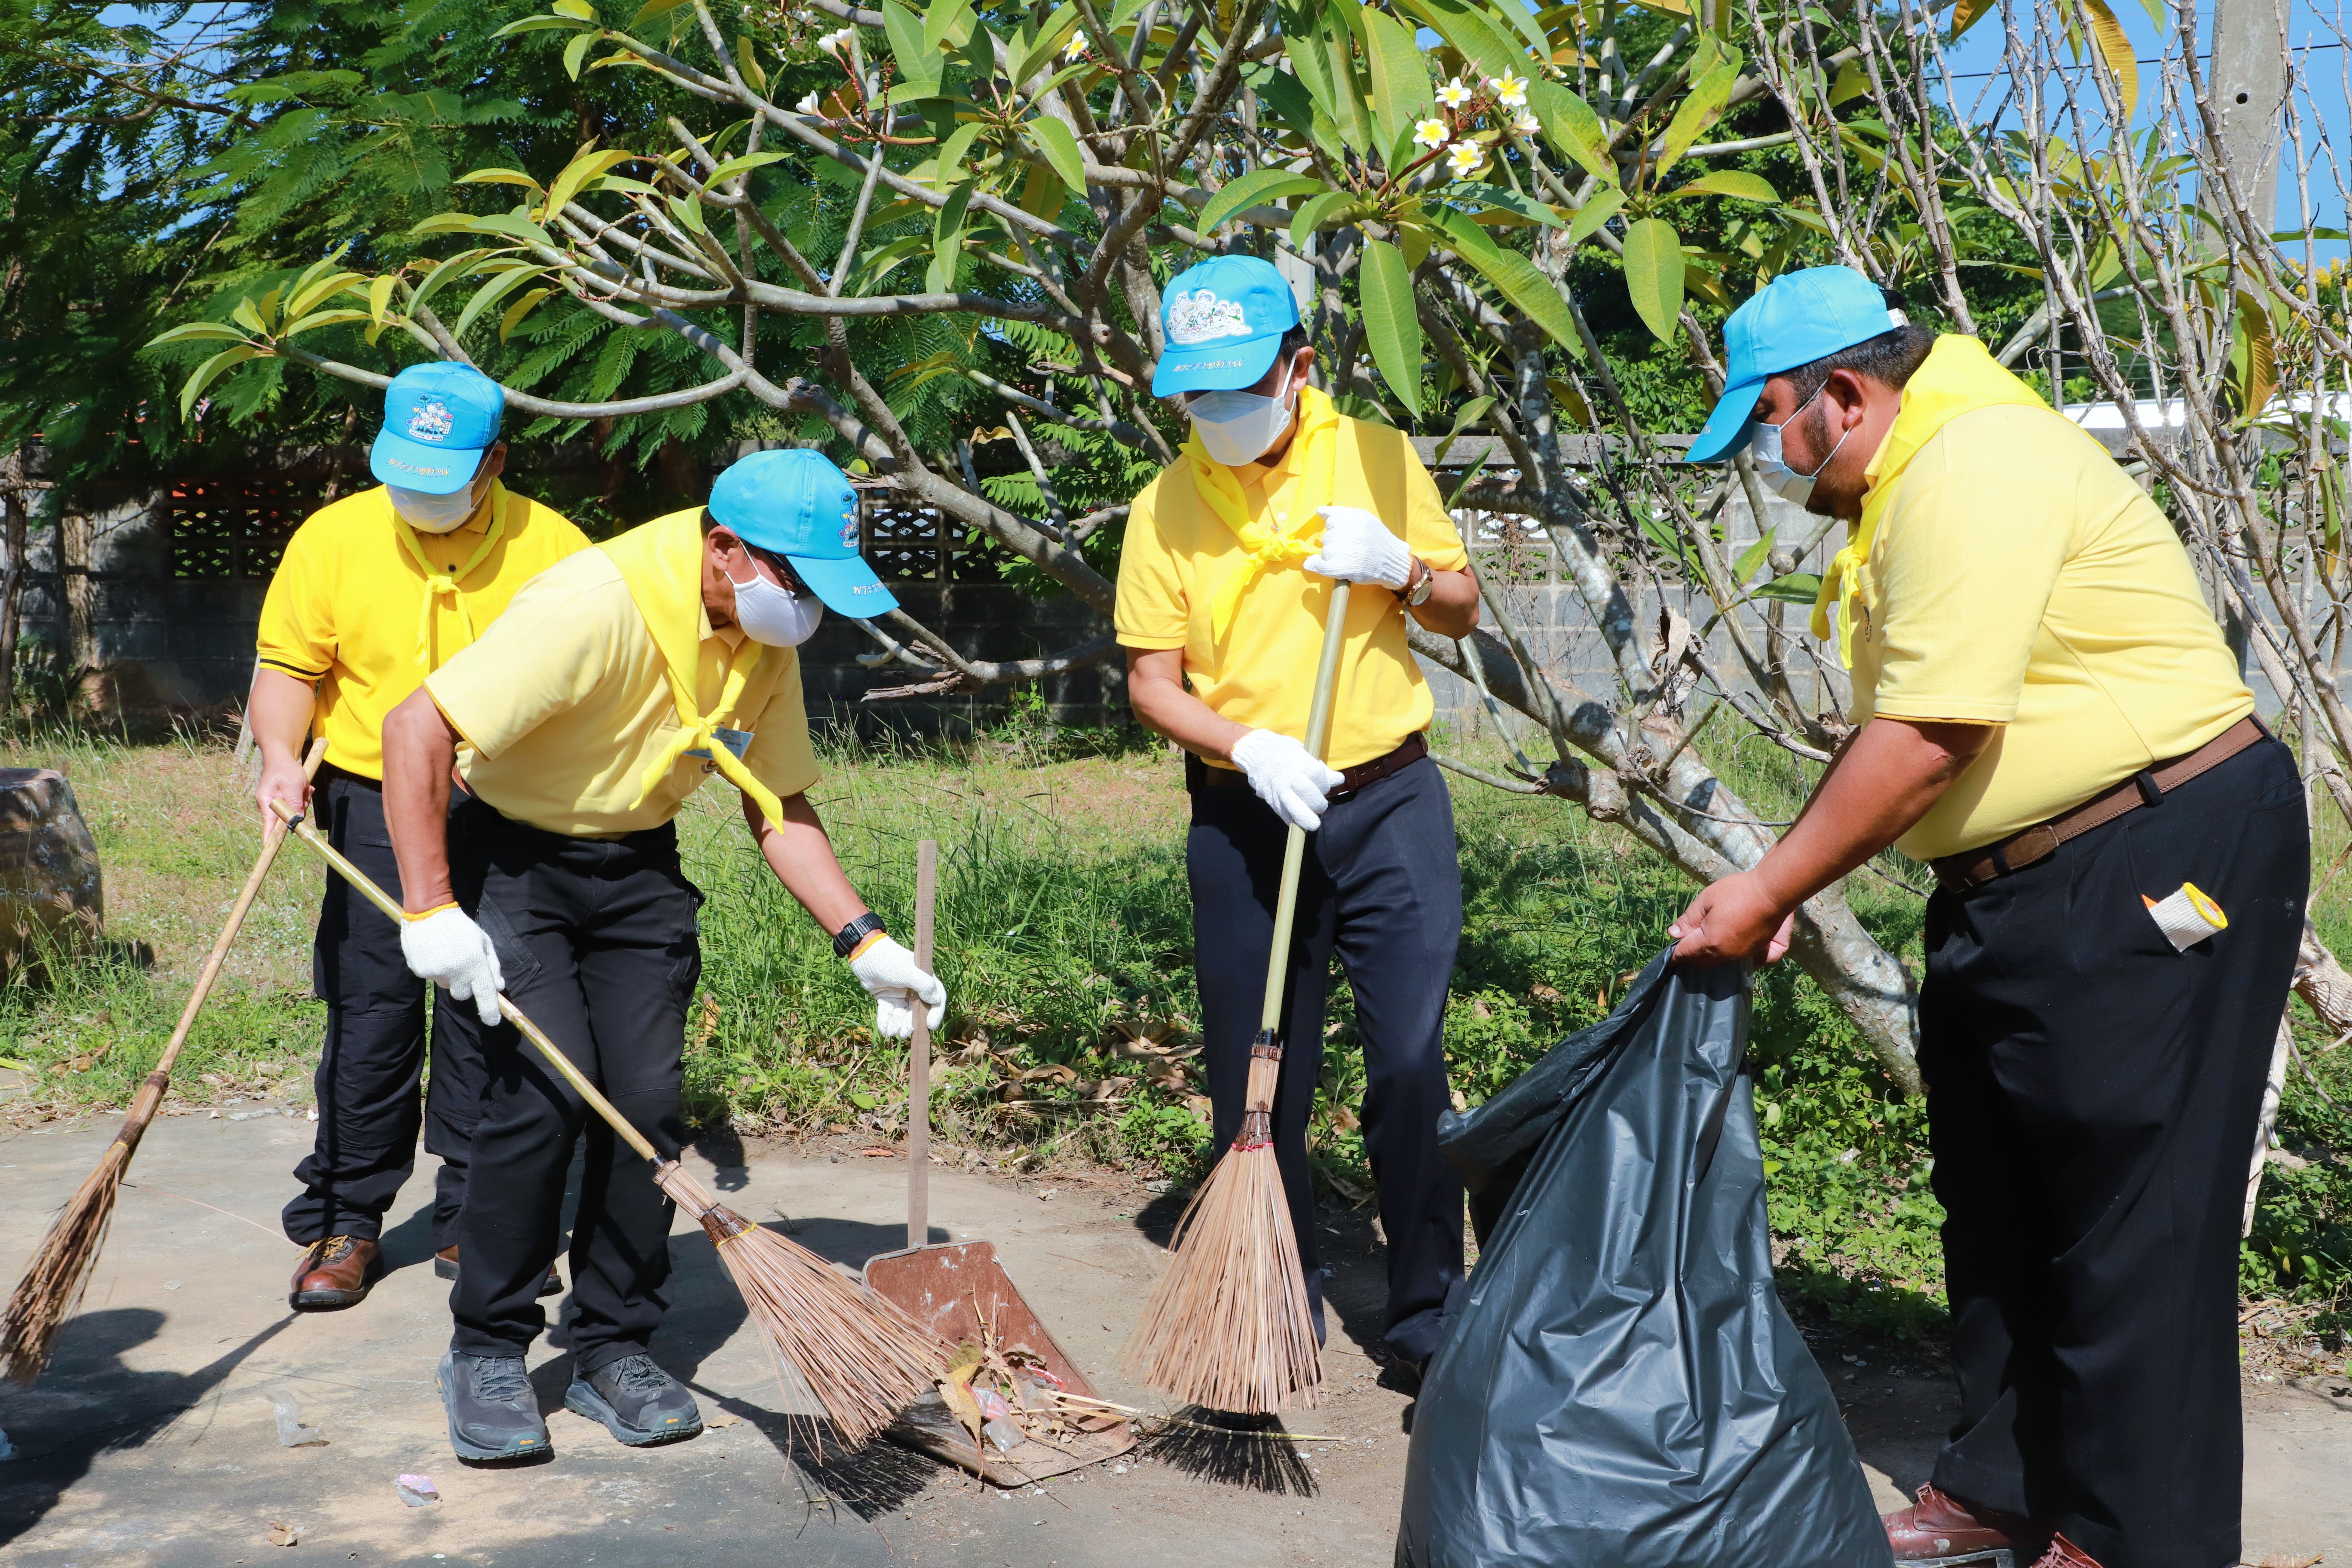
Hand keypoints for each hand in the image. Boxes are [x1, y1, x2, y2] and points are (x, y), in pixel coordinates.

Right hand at [257, 754, 312, 833]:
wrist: (282, 756)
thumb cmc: (285, 768)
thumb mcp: (292, 784)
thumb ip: (294, 802)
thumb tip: (296, 819)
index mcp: (266, 802)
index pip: (268, 825)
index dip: (270, 838)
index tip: (269, 850)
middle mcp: (269, 805)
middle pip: (287, 818)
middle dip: (299, 808)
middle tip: (303, 793)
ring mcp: (277, 803)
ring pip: (295, 811)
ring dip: (303, 800)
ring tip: (303, 787)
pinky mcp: (285, 800)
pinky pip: (297, 804)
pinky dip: (303, 796)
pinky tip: (304, 787)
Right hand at [400, 905, 506, 1025]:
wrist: (429, 912)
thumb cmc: (461, 927)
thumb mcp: (484, 942)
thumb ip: (493, 965)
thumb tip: (499, 986)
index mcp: (475, 964)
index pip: (485, 994)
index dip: (490, 1011)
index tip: (493, 1022)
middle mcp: (456, 972)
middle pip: (463, 995)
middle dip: (465, 986)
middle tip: (463, 967)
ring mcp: (436, 973)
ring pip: (447, 986)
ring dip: (450, 977)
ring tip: (447, 956)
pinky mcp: (420, 971)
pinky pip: (432, 978)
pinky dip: (435, 970)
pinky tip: (434, 954)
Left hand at [849, 935, 946, 1038]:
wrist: (865, 955)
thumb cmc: (889, 960)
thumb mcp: (909, 972)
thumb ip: (925, 985)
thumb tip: (936, 1000)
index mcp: (924, 979)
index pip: (936, 998)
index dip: (936, 1013)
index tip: (930, 1026)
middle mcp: (914, 988)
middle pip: (917, 1011)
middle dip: (911, 1023)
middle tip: (904, 1033)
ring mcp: (900, 993)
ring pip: (902, 1014)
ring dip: (897, 1024)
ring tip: (891, 1031)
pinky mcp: (886, 997)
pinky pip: (889, 1012)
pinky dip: (886, 1021)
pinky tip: (884, 1029)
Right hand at [1229, 728, 1345, 831]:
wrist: (1256, 754)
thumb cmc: (1284, 751)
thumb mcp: (1303, 751)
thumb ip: (1321, 768)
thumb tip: (1339, 780)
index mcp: (1296, 759)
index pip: (1317, 774)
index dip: (1325, 784)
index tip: (1326, 786)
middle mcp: (1287, 776)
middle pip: (1307, 793)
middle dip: (1319, 803)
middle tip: (1321, 806)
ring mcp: (1277, 790)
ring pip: (1295, 809)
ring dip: (1307, 819)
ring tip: (1313, 821)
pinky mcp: (1270, 800)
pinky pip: (1284, 816)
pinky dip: (1294, 821)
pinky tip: (1299, 819)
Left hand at [1304, 505, 1411, 589]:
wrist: (1393, 562)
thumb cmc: (1378, 540)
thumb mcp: (1364, 518)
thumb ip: (1341, 513)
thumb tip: (1319, 511)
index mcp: (1355, 518)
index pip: (1332, 521)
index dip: (1338, 529)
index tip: (1348, 536)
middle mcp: (1349, 531)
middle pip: (1328, 536)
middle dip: (1337, 543)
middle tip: (1353, 549)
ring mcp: (1344, 550)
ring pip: (1326, 550)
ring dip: (1334, 555)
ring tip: (1351, 559)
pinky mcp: (1341, 567)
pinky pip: (1320, 565)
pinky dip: (1315, 565)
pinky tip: (1313, 563)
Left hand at [1669, 871, 1796, 966]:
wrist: (1773, 892)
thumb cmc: (1738, 892)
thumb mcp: (1706, 900)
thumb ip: (1689, 919)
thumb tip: (1673, 934)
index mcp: (1711, 942)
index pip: (1686, 953)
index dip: (1675, 954)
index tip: (1668, 954)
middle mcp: (1726, 954)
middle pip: (1702, 962)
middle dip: (1690, 957)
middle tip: (1683, 950)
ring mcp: (1743, 955)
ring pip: (1719, 963)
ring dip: (1707, 958)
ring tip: (1700, 950)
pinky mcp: (1758, 952)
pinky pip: (1740, 962)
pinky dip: (1730, 960)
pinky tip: (1728, 952)